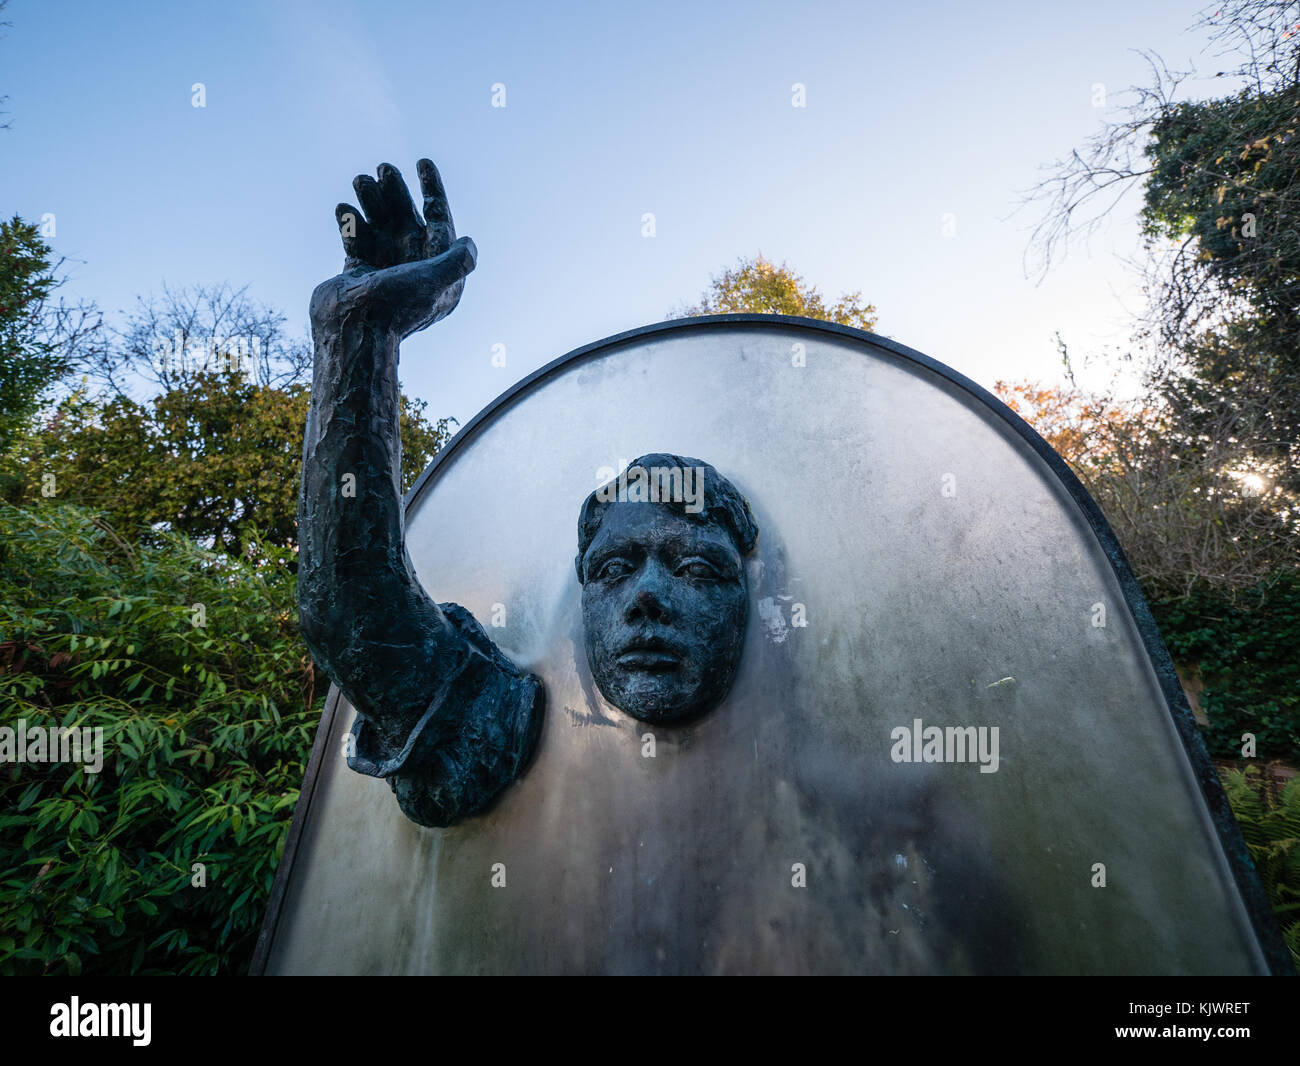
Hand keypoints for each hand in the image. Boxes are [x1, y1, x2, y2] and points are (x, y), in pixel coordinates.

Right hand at [311, 158, 476, 338]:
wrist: (352, 332)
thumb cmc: (395, 308)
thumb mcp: (434, 280)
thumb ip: (456, 260)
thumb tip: (468, 241)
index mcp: (440, 274)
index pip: (440, 224)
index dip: (434, 191)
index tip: (422, 163)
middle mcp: (416, 271)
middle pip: (408, 221)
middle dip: (397, 193)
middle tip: (383, 168)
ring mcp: (387, 272)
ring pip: (382, 226)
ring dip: (372, 202)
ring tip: (359, 180)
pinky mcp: (360, 274)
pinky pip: (358, 240)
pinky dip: (351, 223)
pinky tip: (343, 207)